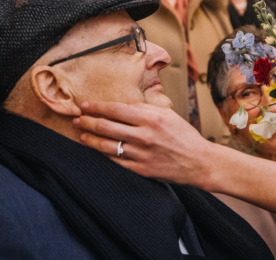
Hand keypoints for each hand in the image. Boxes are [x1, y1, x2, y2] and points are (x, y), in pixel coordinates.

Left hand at [73, 101, 213, 186]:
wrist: (198, 162)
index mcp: (151, 118)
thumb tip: (122, 105)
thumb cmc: (184, 135)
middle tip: (76, 119)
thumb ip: (145, 109)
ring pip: (107, 145)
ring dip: (90, 139)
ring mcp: (141, 154)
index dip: (97, 106)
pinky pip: (116, 161)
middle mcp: (144, 136)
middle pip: (106, 127)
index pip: (116, 109)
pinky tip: (96, 149)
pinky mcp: (141, 169)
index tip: (85, 105)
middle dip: (87, 122)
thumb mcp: (168, 115)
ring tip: (82, 134)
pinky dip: (103, 154)